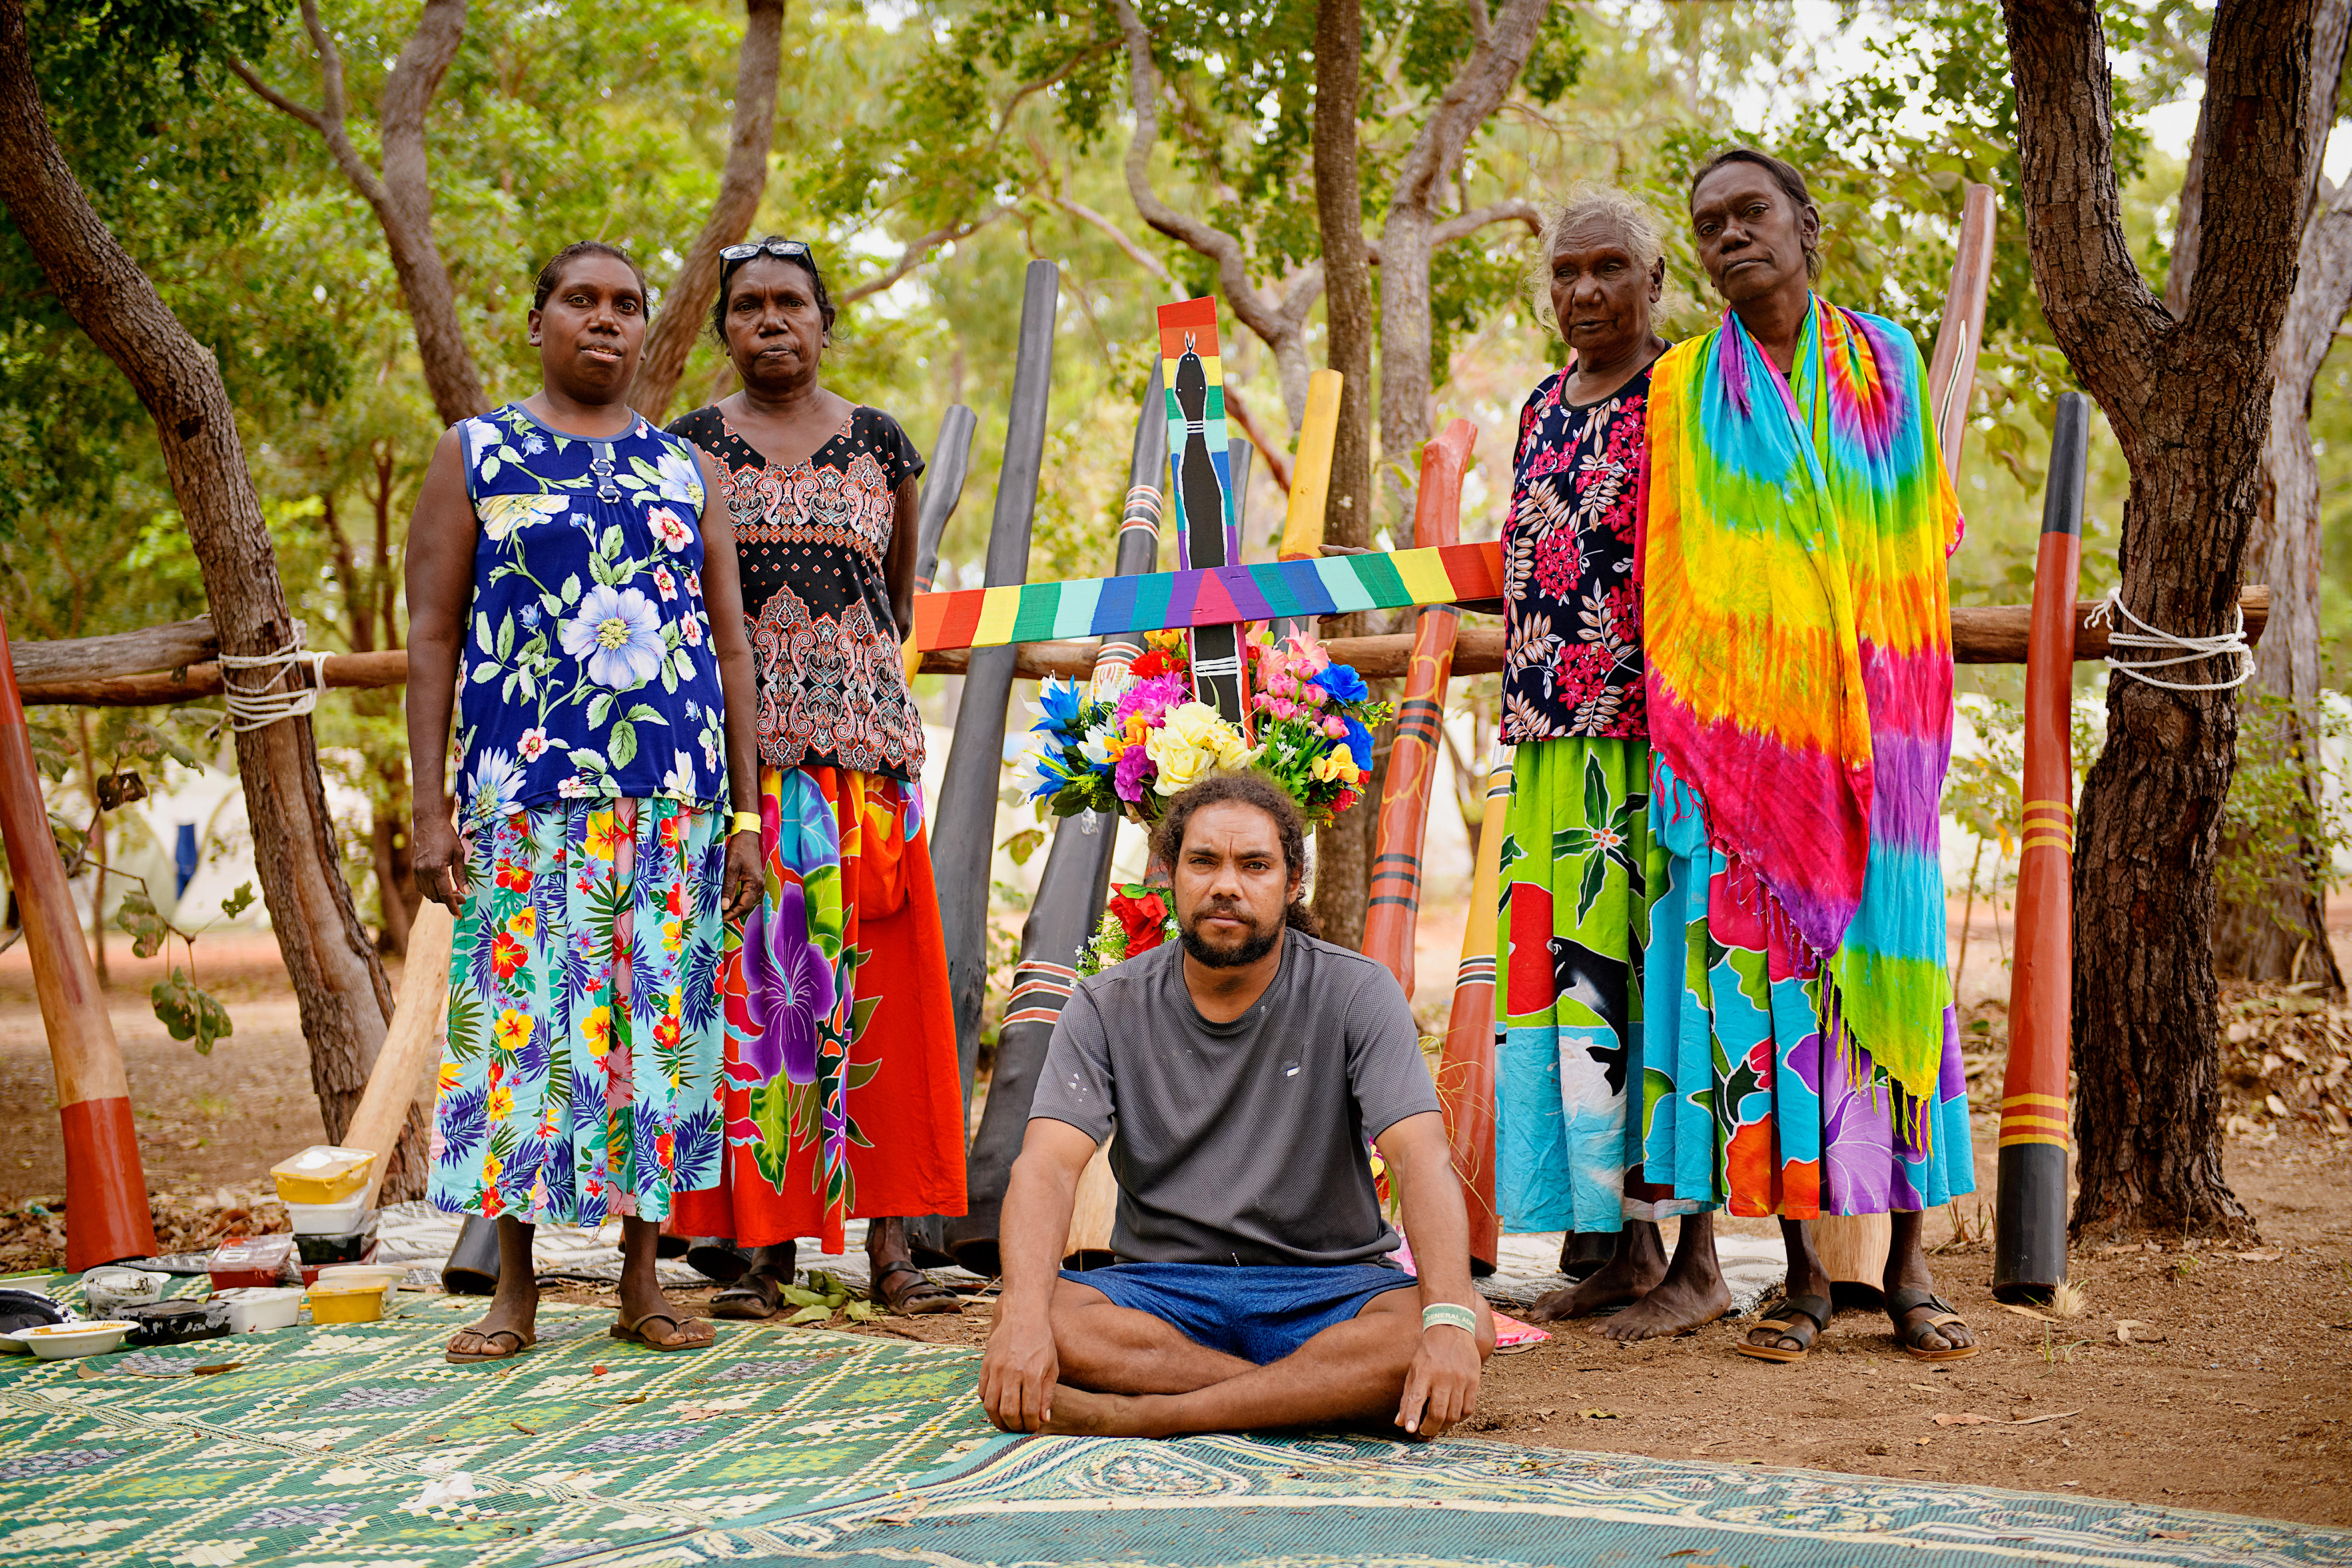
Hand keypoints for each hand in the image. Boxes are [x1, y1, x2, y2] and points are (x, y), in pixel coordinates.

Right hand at [411, 813, 470, 912]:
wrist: (428, 822)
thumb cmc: (446, 836)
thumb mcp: (459, 854)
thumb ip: (461, 874)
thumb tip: (466, 892)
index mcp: (436, 869)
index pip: (445, 895)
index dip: (453, 907)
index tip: (459, 915)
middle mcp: (424, 872)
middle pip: (436, 897)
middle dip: (450, 901)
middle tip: (463, 898)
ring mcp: (416, 871)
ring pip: (428, 894)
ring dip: (440, 897)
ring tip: (454, 892)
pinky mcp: (413, 868)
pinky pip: (421, 887)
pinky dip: (430, 891)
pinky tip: (441, 886)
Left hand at [722, 828, 762, 921]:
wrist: (747, 836)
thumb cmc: (738, 849)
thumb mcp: (731, 868)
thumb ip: (728, 887)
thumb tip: (724, 906)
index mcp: (755, 884)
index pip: (744, 906)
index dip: (732, 914)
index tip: (720, 918)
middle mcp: (759, 886)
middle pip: (746, 906)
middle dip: (733, 912)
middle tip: (718, 917)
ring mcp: (757, 883)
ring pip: (745, 901)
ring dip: (734, 907)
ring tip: (720, 910)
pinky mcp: (753, 881)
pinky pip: (745, 895)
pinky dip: (736, 900)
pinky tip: (726, 900)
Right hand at [977, 1309, 1059, 1432]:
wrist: (1022, 1315)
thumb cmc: (1041, 1342)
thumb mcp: (1052, 1366)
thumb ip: (1048, 1394)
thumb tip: (1044, 1419)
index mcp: (1031, 1373)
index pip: (1029, 1410)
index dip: (1031, 1424)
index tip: (1034, 1427)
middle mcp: (1011, 1372)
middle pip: (1008, 1412)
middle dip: (1015, 1427)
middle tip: (1020, 1429)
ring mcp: (995, 1368)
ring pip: (990, 1406)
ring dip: (998, 1420)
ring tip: (1006, 1424)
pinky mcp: (985, 1365)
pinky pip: (982, 1393)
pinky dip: (988, 1405)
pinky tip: (997, 1408)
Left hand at [1394, 1323, 1482, 1438]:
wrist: (1452, 1328)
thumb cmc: (1429, 1352)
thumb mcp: (1414, 1370)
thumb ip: (1407, 1397)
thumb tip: (1400, 1423)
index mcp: (1424, 1372)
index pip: (1416, 1398)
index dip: (1413, 1416)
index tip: (1410, 1430)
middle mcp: (1443, 1377)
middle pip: (1438, 1413)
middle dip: (1430, 1428)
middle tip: (1424, 1431)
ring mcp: (1461, 1380)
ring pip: (1454, 1415)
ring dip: (1445, 1426)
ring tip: (1438, 1425)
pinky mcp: (1474, 1381)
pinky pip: (1468, 1409)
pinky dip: (1460, 1418)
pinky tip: (1453, 1416)